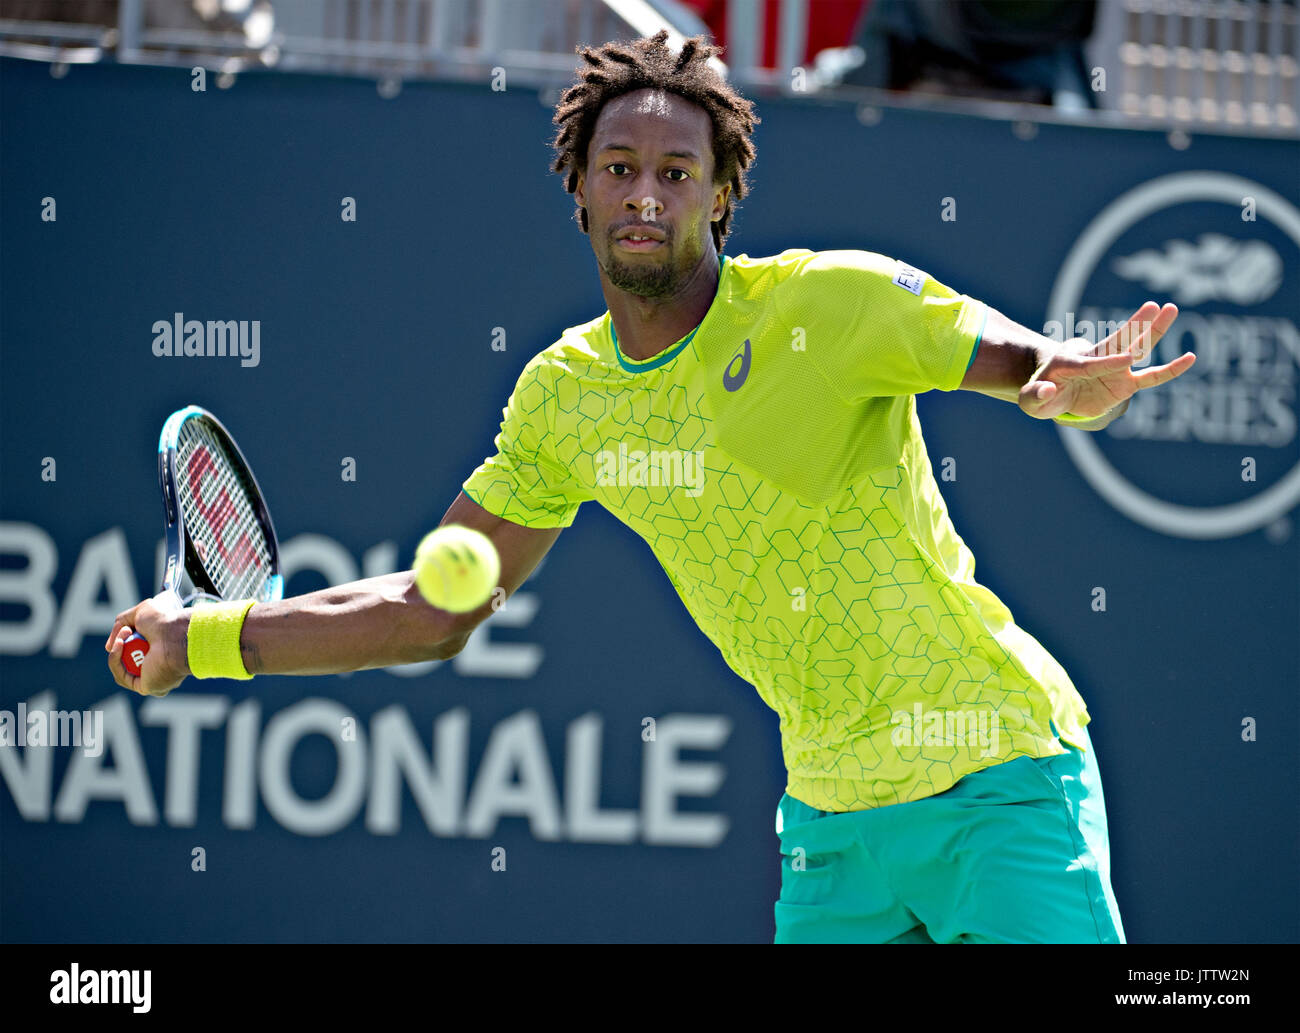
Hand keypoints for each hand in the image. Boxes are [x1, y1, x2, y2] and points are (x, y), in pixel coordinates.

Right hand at [106, 596, 189, 697]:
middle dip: (122, 643)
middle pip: (128, 660)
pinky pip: (121, 676)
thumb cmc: (166, 622)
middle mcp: (160, 668)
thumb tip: (109, 646)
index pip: (139, 651)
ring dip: (118, 649)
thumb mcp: (141, 613)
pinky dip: (115, 660)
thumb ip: (122, 622)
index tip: (127, 628)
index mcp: (164, 653)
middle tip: (127, 630)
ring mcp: (152, 679)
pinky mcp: (145, 687)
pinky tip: (119, 644)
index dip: (127, 640)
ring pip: (122, 667)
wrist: (175, 634)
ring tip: (126, 632)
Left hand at [1018, 301, 1195, 419]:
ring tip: (1171, 310)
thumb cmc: (1040, 397)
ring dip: (1154, 331)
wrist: (1052, 397)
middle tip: (1156, 305)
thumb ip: (1035, 396)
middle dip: (1136, 325)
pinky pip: (1151, 377)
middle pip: (1119, 341)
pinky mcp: (1125, 383)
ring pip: (1137, 349)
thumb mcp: (1030, 401)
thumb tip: (1048, 391)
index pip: (1091, 364)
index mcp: (1071, 363)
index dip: (1107, 363)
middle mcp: (1097, 361)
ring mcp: (1114, 370)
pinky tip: (1190, 358)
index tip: (1127, 361)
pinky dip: (1170, 370)